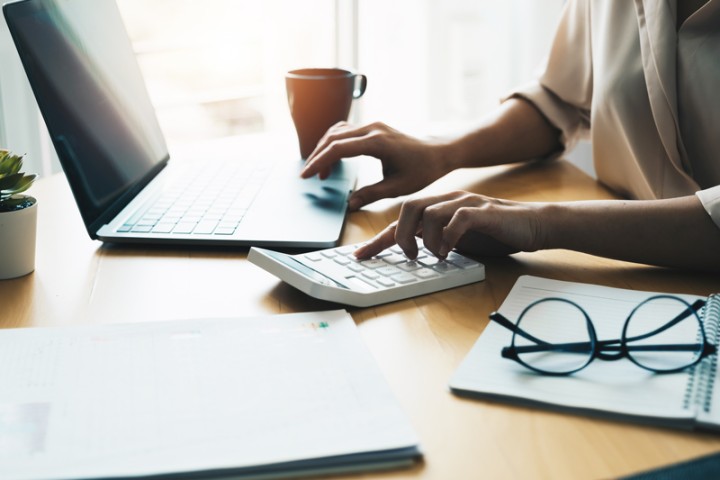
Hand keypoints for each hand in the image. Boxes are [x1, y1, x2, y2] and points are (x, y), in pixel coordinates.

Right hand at [300, 121, 450, 209]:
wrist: (437, 153)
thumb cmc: (422, 170)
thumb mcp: (398, 188)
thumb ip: (371, 194)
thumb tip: (349, 204)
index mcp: (377, 142)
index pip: (338, 148)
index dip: (319, 161)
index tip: (306, 175)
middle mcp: (372, 129)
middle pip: (333, 137)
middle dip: (317, 156)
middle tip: (308, 176)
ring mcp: (372, 126)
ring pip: (337, 132)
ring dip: (324, 149)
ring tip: (321, 172)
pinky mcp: (372, 128)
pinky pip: (345, 131)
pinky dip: (334, 143)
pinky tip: (332, 159)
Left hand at [354, 191, 544, 259]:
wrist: (534, 224)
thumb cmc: (496, 233)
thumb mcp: (459, 240)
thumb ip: (436, 242)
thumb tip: (413, 256)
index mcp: (439, 207)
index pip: (401, 220)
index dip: (379, 239)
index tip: (360, 255)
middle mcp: (448, 201)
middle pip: (408, 207)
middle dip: (401, 234)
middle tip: (409, 256)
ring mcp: (465, 203)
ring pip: (428, 211)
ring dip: (425, 238)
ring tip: (436, 255)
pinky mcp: (483, 211)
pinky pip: (457, 218)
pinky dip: (448, 236)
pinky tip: (451, 249)